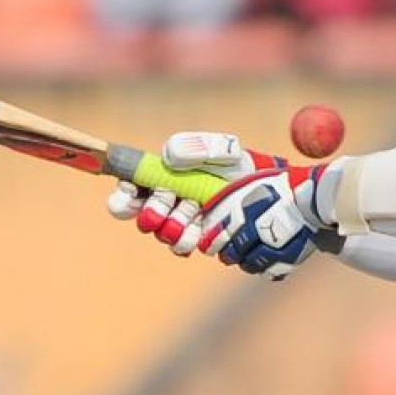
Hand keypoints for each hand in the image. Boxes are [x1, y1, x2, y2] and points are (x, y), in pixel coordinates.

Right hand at [106, 132, 286, 255]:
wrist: (271, 193)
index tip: (129, 196)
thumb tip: (168, 157)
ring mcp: (183, 223)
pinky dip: (191, 241)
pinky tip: (203, 232)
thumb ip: (197, 148)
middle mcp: (170, 201)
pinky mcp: (199, 240)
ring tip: (191, 221)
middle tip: (166, 208)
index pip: (132, 186)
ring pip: (163, 233)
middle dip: (153, 212)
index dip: (124, 194)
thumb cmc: (241, 166)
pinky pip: (184, 246)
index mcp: (166, 175)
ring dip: (173, 229)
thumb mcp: (222, 150)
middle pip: (144, 214)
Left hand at [197, 164, 340, 280]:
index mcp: (240, 214)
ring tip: (250, 254)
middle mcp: (253, 233)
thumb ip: (227, 199)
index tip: (210, 245)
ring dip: (246, 261)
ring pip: (249, 265)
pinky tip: (267, 258)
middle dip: (228, 253)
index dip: (210, 244)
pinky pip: (270, 271)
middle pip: (231, 254)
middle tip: (230, 251)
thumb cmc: (277, 186)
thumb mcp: (248, 185)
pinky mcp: (288, 259)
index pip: (215, 238)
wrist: (312, 195)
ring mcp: (271, 248)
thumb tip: (206, 209)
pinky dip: (266, 267)